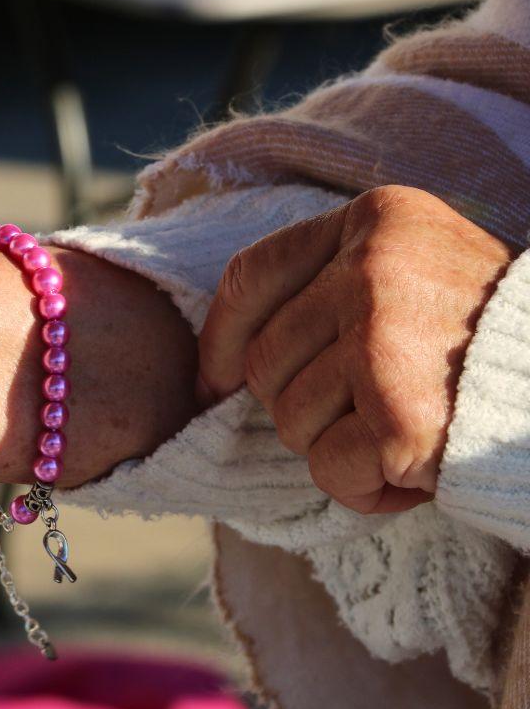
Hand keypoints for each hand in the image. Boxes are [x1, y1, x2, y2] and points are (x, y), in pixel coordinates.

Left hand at [198, 186, 512, 513]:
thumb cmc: (493, 344)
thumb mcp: (417, 275)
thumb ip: (332, 293)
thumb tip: (222, 364)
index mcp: (376, 219)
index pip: (252, 275)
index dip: (221, 337)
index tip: (214, 381)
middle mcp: (373, 268)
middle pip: (264, 362)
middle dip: (302, 406)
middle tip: (374, 411)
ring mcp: (384, 339)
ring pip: (291, 420)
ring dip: (339, 447)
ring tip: (409, 432)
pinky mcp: (401, 416)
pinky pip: (330, 470)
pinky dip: (366, 489)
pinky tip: (418, 471)